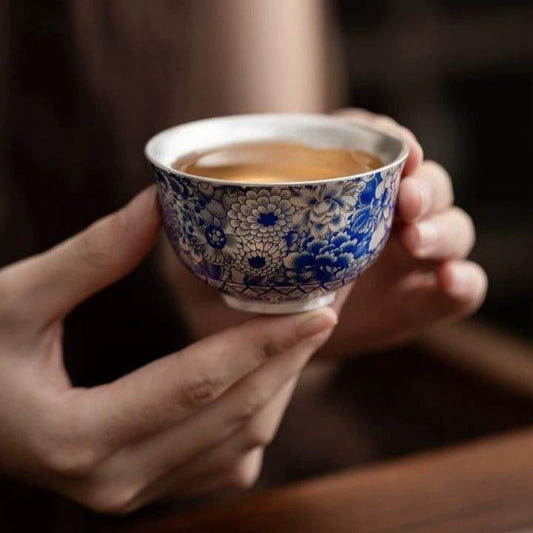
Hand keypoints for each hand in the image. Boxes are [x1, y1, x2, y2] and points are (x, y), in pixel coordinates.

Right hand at [0, 187, 336, 512]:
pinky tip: (263, 377)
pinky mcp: (139, 486)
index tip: (319, 310)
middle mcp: (113, 481)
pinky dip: (252, 416)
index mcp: (79, 436)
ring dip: (275, 389)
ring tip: (303, 335)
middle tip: (325, 311)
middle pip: (232, 416)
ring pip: (236, 444)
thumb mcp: (14, 299)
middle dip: (286, 362)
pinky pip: (220, 461)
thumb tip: (157, 205)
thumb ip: (89, 256)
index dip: (264, 344)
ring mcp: (129, 493)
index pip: (198, 384)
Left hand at [164, 109, 486, 357]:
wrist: (262, 352)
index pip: (372, 144)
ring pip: (450, 227)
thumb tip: (154, 198)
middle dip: (424, 185)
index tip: (391, 149)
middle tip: (405, 202)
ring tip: (419, 241)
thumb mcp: (202, 258)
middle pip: (423, 182)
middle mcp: (374, 214)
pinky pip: (455, 288)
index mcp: (332, 189)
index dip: (388, 139)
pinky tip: (447, 283)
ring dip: (446, 228)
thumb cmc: (231, 294)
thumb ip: (183, 231)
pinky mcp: (414, 304)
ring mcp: (400, 260)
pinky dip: (461, 283)